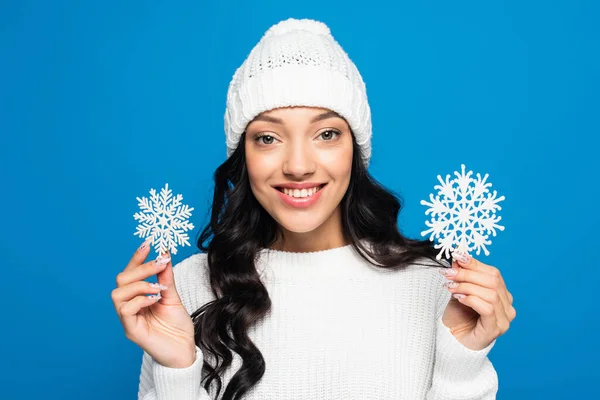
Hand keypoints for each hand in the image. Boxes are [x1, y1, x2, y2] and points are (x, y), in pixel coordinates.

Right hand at [111, 239, 195, 367]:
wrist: (185, 351)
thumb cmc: (177, 327)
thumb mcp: (173, 296)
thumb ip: (166, 277)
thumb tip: (165, 254)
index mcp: (137, 297)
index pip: (130, 273)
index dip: (136, 258)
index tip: (149, 243)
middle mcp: (129, 307)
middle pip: (120, 280)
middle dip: (140, 268)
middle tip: (160, 264)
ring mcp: (128, 319)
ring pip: (118, 294)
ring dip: (139, 284)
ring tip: (159, 288)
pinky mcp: (131, 331)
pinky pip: (125, 310)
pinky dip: (140, 300)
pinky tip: (155, 299)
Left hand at [438, 251, 516, 349]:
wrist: (453, 340)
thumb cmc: (458, 316)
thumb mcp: (458, 290)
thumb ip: (462, 275)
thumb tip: (458, 256)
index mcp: (501, 293)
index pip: (492, 272)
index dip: (474, 263)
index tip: (456, 256)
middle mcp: (507, 305)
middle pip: (492, 281)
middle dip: (467, 274)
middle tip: (448, 273)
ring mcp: (505, 318)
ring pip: (490, 293)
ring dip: (466, 286)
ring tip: (450, 287)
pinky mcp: (496, 329)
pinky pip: (488, 308)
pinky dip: (471, 299)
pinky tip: (459, 298)